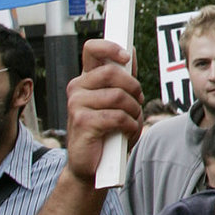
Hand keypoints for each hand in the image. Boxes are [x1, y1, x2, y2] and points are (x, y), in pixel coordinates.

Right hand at [65, 39, 143, 187]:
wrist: (93, 167)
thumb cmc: (107, 132)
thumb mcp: (117, 102)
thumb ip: (122, 78)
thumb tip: (130, 51)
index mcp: (85, 80)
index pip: (92, 49)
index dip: (110, 47)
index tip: (126, 56)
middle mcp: (77, 89)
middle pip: (112, 73)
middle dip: (133, 88)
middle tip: (137, 102)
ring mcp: (76, 105)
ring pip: (118, 96)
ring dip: (134, 111)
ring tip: (131, 122)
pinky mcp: (82, 122)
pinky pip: (117, 116)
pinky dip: (130, 126)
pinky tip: (126, 132)